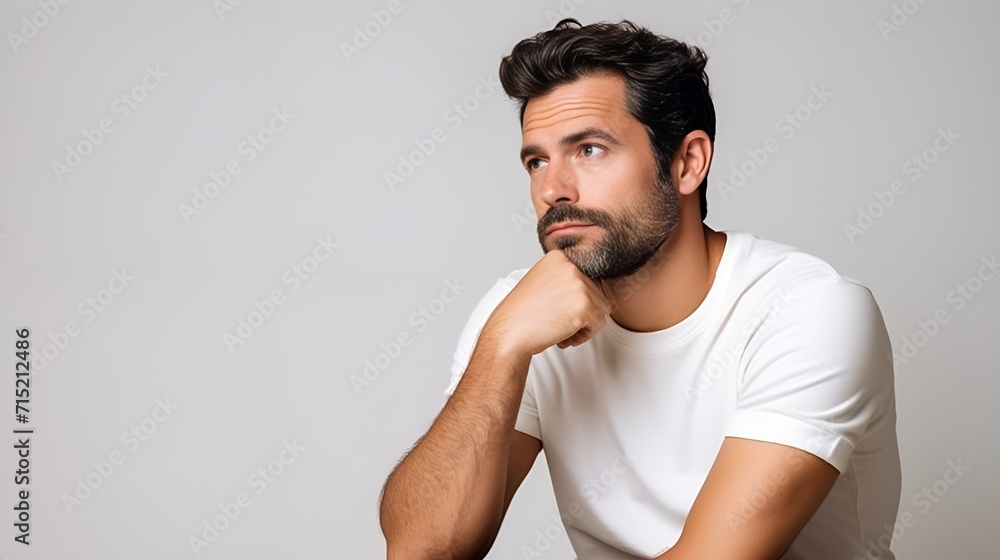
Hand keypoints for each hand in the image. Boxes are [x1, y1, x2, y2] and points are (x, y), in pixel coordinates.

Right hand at [483, 249, 611, 357]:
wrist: (509, 332)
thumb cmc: (522, 314)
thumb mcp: (543, 283)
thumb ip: (566, 279)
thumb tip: (594, 288)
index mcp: (559, 257)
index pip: (587, 278)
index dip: (576, 299)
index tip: (559, 308)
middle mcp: (571, 267)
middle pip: (597, 293)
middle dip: (581, 313)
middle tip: (559, 322)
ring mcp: (579, 285)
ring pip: (600, 308)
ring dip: (584, 324)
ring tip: (561, 329)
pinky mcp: (584, 306)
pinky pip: (598, 323)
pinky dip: (584, 335)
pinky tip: (564, 336)